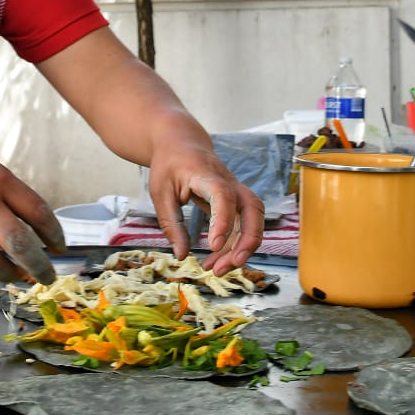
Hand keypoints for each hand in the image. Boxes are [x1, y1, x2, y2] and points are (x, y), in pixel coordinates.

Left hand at [145, 139, 264, 273]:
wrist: (181, 143)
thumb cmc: (169, 165)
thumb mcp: (160, 193)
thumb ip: (171, 224)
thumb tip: (181, 256)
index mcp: (207, 175)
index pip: (224, 196)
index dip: (224, 221)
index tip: (214, 246)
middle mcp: (229, 183)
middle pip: (253, 209)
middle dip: (249, 239)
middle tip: (233, 264)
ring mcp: (235, 192)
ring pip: (252, 220)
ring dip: (242, 248)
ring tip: (218, 270)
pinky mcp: (235, 202)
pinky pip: (242, 225)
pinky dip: (233, 246)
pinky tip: (217, 262)